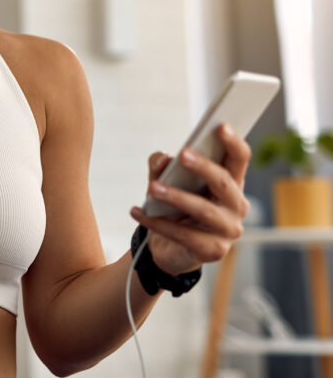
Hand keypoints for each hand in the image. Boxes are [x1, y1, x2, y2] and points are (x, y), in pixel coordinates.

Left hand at [130, 124, 251, 276]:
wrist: (169, 249)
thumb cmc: (173, 207)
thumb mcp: (165, 182)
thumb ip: (162, 167)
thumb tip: (163, 159)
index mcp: (231, 184)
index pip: (239, 160)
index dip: (233, 143)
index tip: (220, 126)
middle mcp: (236, 206)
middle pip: (224, 182)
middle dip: (203, 167)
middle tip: (181, 153)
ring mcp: (228, 231)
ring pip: (203, 210)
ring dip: (176, 197)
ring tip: (152, 188)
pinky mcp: (213, 251)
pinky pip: (184, 234)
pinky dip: (157, 223)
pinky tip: (137, 212)